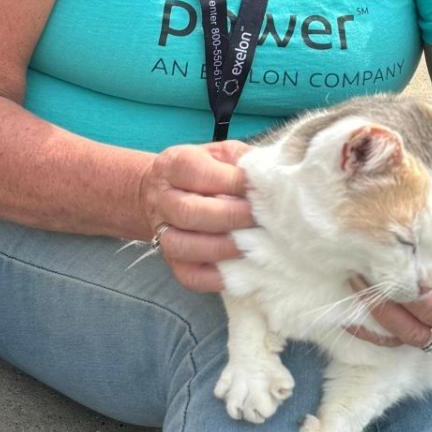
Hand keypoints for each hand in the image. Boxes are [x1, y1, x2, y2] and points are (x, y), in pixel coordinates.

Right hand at [141, 141, 254, 292]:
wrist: (165, 192)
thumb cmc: (205, 172)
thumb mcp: (221, 154)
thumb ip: (242, 160)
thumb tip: (269, 175)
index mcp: (174, 165)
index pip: (197, 173)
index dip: (232, 182)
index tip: (259, 187)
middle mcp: (163, 200)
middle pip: (189, 212)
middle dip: (230, 217)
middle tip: (258, 217)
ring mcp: (164, 233)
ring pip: (185, 246)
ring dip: (223, 247)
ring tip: (252, 243)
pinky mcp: (173, 262)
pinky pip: (189, 276)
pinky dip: (215, 278)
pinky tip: (238, 268)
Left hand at [344, 225, 431, 348]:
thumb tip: (403, 230)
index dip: (414, 262)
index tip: (385, 246)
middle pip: (427, 306)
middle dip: (393, 289)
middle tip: (363, 267)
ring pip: (411, 331)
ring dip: (380, 311)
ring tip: (357, 284)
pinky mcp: (431, 339)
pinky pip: (398, 343)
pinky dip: (373, 333)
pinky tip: (353, 316)